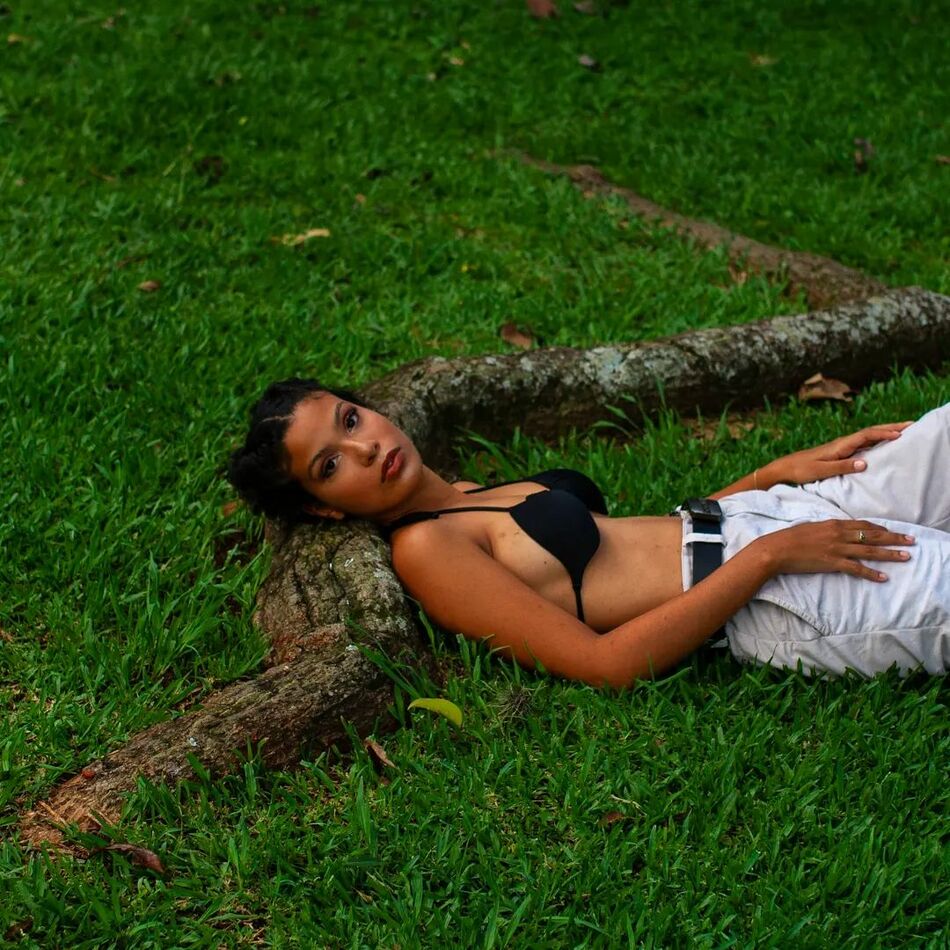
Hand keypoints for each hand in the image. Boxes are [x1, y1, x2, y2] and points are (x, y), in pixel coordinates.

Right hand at [756, 520, 914, 581]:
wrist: (776, 549)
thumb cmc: (789, 538)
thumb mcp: (810, 527)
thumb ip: (826, 529)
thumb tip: (836, 531)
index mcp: (834, 523)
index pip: (863, 525)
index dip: (880, 528)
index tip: (892, 531)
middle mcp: (839, 534)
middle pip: (873, 536)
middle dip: (894, 538)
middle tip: (911, 541)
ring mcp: (837, 549)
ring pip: (870, 551)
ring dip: (890, 554)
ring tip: (906, 557)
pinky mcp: (833, 563)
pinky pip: (857, 568)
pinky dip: (871, 573)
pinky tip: (883, 577)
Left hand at [770, 422, 912, 484]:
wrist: (785, 468)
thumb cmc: (801, 470)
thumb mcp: (821, 471)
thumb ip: (842, 467)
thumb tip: (866, 463)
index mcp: (840, 446)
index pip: (866, 435)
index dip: (884, 433)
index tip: (901, 433)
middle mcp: (843, 443)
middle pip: (871, 432)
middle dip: (891, 427)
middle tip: (912, 424)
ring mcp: (842, 447)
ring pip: (868, 436)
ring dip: (886, 432)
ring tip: (904, 430)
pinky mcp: (840, 452)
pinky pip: (863, 443)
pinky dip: (876, 440)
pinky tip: (883, 442)